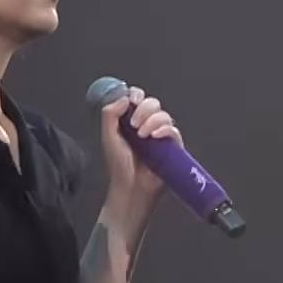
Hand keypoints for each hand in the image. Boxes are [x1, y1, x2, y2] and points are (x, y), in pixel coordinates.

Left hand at [99, 84, 180, 211]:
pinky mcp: (172, 146)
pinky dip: (164, 129)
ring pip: (163, 115)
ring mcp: (160, 135)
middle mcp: (147, 125)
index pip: (137, 98)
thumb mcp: (108, 137)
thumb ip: (110, 114)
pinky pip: (173, 130)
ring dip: (152, 120)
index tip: (131, 100)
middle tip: (134, 124)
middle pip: (152, 103)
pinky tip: (154, 137)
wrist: (130, 188)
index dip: (136, 95)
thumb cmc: (119, 167)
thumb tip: (123, 97)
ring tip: (142, 135)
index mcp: (131, 120)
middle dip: (144, 109)